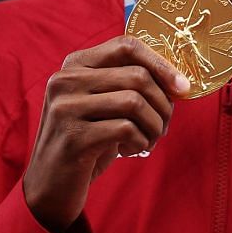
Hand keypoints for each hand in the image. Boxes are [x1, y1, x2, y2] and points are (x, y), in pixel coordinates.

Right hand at [22, 37, 190, 232]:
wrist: (49, 186)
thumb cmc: (86, 143)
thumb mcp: (101, 106)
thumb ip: (126, 86)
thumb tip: (178, 82)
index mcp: (74, 65)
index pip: (126, 45)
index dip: (161, 63)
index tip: (182, 87)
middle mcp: (66, 80)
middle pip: (136, 76)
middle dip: (163, 104)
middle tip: (164, 125)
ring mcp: (66, 108)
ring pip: (134, 102)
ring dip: (154, 125)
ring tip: (148, 139)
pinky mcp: (73, 137)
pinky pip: (126, 129)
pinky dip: (140, 142)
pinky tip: (130, 150)